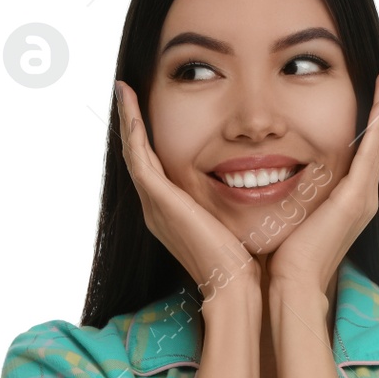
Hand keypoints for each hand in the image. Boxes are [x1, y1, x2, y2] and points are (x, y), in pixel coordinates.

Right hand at [115, 80, 258, 300]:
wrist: (235, 286)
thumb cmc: (243, 260)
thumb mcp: (233, 221)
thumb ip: (231, 201)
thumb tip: (254, 184)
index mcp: (170, 213)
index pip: (153, 167)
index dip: (147, 139)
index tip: (147, 111)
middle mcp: (156, 208)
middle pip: (137, 157)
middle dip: (130, 125)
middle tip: (126, 94)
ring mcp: (154, 205)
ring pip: (132, 153)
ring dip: (126, 121)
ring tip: (124, 92)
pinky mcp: (160, 201)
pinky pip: (139, 158)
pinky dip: (133, 131)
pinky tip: (131, 108)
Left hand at [267, 58, 378, 297]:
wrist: (291, 286)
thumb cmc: (282, 258)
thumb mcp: (288, 214)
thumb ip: (288, 193)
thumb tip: (264, 176)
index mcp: (348, 199)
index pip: (364, 148)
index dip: (371, 117)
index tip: (373, 85)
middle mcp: (363, 195)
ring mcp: (363, 196)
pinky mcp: (356, 198)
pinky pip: (372, 150)